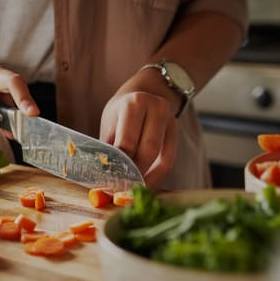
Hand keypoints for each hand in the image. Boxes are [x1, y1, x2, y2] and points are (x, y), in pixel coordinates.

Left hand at [100, 70, 181, 186]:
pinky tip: (146, 182)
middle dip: (134, 174)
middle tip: (121, 189)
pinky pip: (169, 159)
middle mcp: (156, 108)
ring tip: (132, 188)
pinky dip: (157, 174)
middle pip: (147, 151)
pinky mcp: (176, 131)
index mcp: (134, 104)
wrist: (146, 91)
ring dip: (147, 177)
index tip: (109, 183)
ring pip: (161, 158)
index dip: (119, 166)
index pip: (127, 143)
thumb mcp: (110, 122)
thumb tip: (103, 177)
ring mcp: (170, 119)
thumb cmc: (122, 111)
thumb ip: (108, 147)